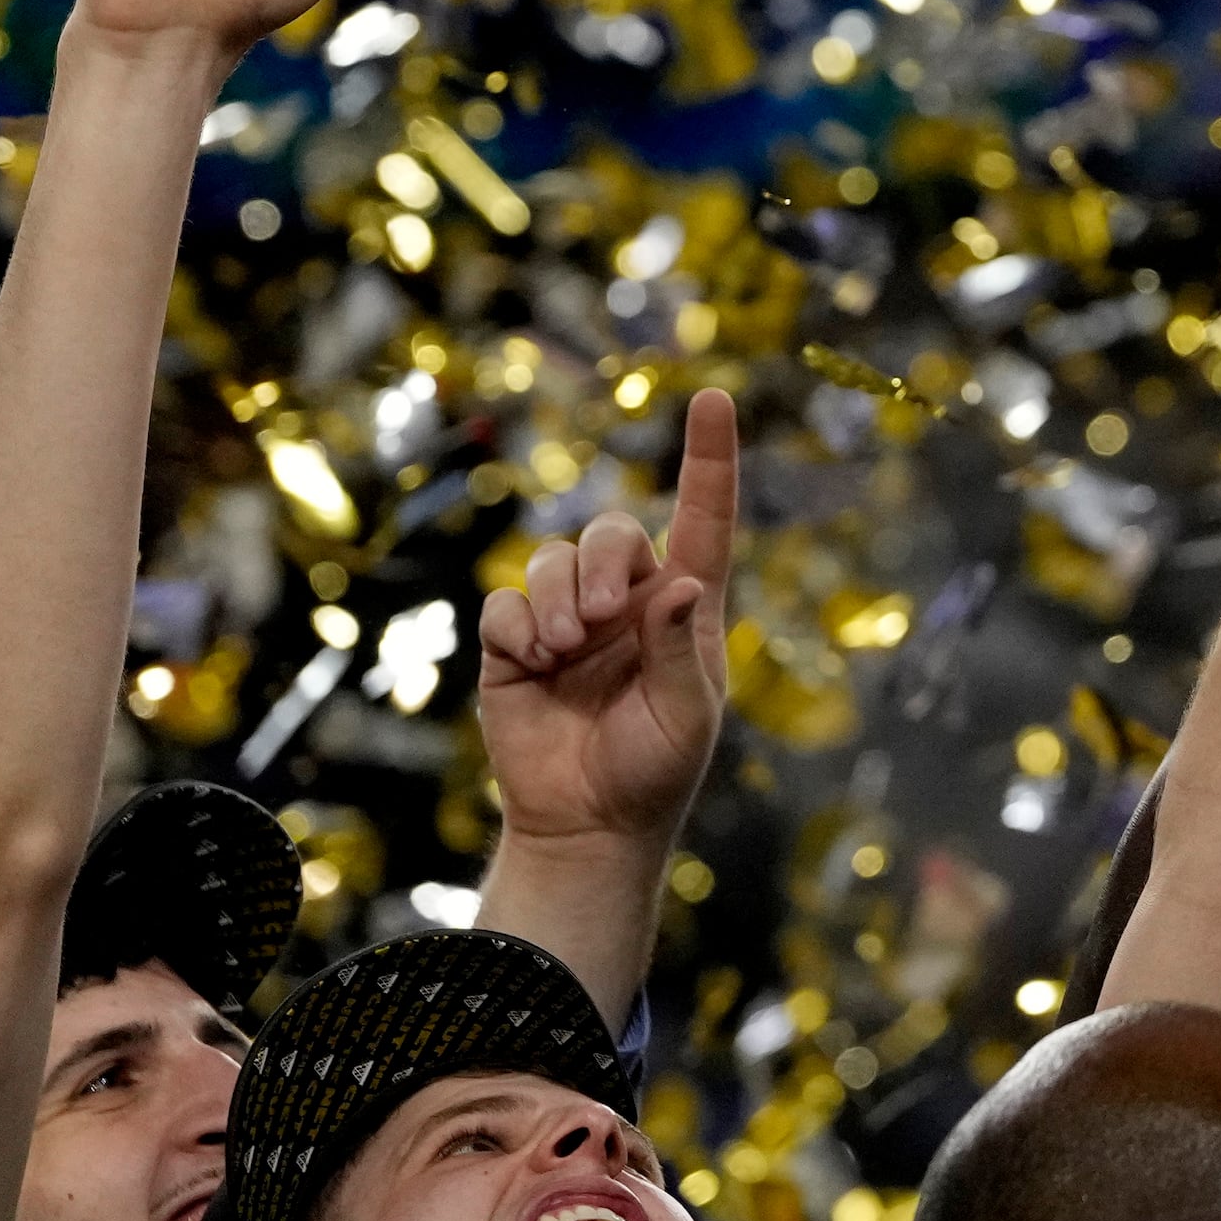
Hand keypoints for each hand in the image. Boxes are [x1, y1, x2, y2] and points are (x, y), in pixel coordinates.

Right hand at [480, 388, 735, 853]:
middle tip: (602, 620)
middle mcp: (628, 601)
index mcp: (684, 606)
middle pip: (611, 532)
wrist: (588, 823)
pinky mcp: (514, 647)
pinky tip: (532, 661)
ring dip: (558, 597)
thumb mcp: (687, 716)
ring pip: (553, 560)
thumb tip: (680, 584)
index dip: (709, 458)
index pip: (704, 519)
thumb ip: (678, 651)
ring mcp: (568, 621)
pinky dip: (516, 626)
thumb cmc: (655, 769)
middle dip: (601, 562)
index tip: (715, 397)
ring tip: (565, 650)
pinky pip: (505, 605)